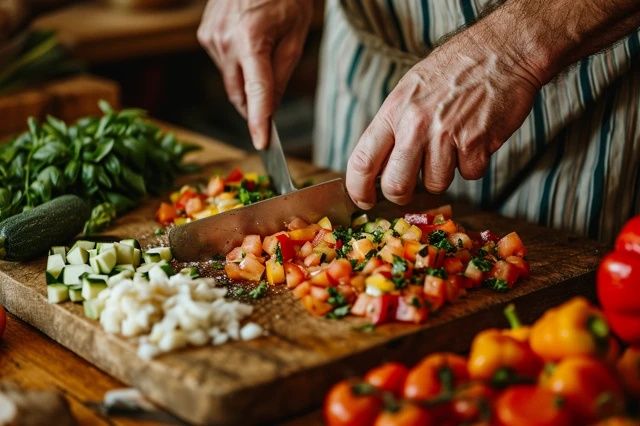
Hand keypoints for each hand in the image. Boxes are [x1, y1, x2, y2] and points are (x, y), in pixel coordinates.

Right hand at [197, 0, 311, 148]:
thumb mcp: (295, 35)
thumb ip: (281, 75)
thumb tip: (270, 108)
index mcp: (251, 40)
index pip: (256, 92)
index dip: (259, 121)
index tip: (263, 144)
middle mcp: (224, 41)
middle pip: (239, 94)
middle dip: (255, 107)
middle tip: (271, 110)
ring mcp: (210, 37)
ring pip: (231, 81)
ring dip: (247, 83)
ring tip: (265, 53)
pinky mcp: (205, 34)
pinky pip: (223, 64)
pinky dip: (238, 67)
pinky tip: (250, 45)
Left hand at [345, 24, 542, 208]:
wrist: (502, 50)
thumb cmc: (454, 69)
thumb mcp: (410, 89)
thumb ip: (394, 126)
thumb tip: (379, 166)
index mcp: (394, 111)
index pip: (362, 160)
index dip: (358, 188)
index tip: (363, 200)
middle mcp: (415, 125)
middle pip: (396, 185)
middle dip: (400, 195)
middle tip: (408, 189)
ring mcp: (446, 136)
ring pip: (435, 184)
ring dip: (444, 173)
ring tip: (453, 144)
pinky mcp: (476, 144)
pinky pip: (469, 175)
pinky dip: (474, 164)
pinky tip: (476, 138)